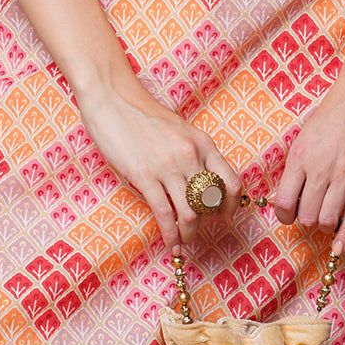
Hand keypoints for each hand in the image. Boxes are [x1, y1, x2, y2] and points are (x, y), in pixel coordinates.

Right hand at [75, 74, 241, 251]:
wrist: (113, 99)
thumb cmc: (143, 114)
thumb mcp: (179, 129)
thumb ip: (193, 153)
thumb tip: (201, 182)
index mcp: (202, 142)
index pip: (231, 183)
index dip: (230, 206)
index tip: (222, 217)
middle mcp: (190, 155)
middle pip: (212, 203)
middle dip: (208, 224)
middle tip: (199, 231)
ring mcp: (168, 167)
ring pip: (191, 215)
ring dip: (190, 235)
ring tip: (184, 242)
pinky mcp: (145, 176)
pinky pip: (166, 215)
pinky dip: (171, 236)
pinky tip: (170, 244)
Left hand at [272, 65, 344, 251]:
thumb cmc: (336, 111)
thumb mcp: (307, 134)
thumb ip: (297, 164)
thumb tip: (284, 195)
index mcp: (300, 154)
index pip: (284, 201)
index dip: (284, 215)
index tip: (289, 214)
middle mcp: (320, 166)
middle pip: (305, 215)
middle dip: (305, 220)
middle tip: (310, 213)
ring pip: (326, 219)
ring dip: (324, 224)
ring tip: (326, 216)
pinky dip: (344, 236)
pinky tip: (338, 247)